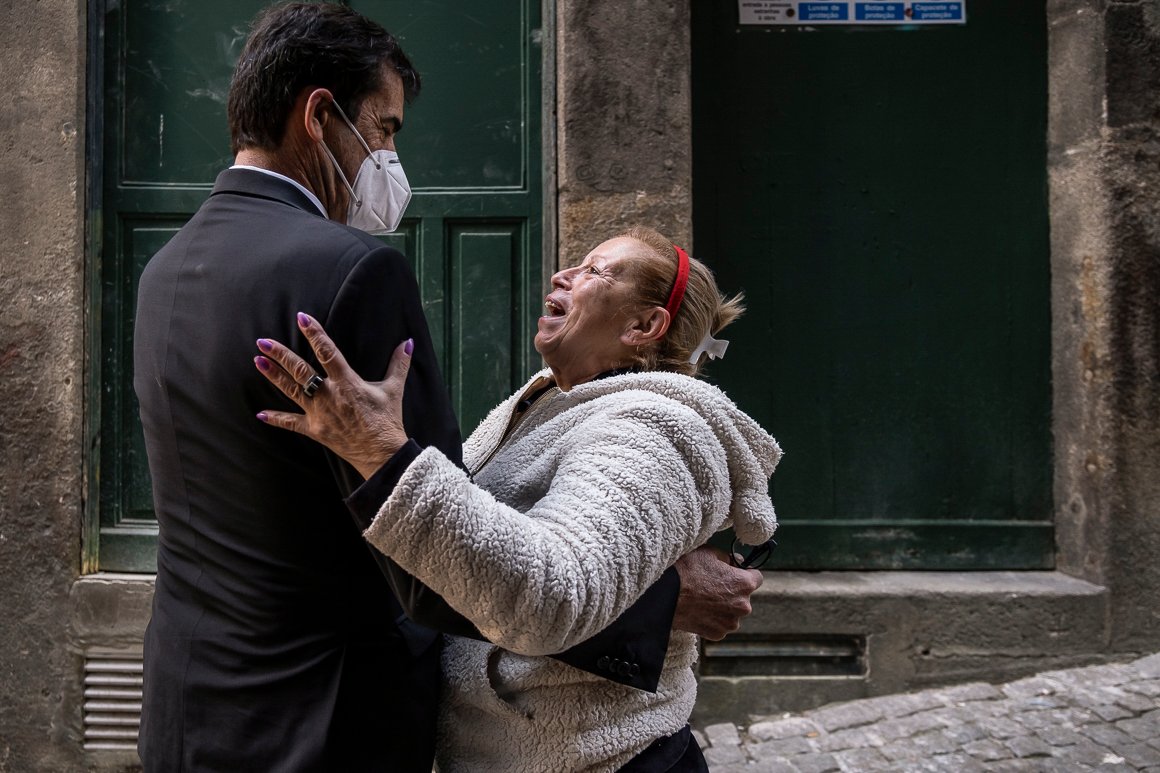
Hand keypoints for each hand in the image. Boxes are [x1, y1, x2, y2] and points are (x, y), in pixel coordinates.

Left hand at [254, 312, 411, 478]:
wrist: (382, 454)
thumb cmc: (388, 420)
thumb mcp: (394, 389)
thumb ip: (399, 364)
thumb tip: (408, 342)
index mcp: (348, 382)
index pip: (328, 352)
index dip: (314, 334)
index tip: (302, 318)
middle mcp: (329, 395)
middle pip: (300, 370)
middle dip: (281, 354)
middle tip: (263, 341)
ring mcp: (319, 413)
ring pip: (292, 390)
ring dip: (273, 376)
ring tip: (258, 361)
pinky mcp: (315, 430)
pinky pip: (291, 423)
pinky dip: (276, 418)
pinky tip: (260, 414)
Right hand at [672, 545, 763, 639]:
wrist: (665, 595)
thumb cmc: (686, 571)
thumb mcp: (709, 553)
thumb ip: (728, 558)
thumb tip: (736, 562)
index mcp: (744, 584)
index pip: (757, 577)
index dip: (745, 572)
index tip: (735, 572)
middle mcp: (743, 606)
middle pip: (744, 597)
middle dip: (732, 591)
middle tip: (713, 585)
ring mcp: (730, 622)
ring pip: (732, 612)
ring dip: (723, 607)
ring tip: (703, 598)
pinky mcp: (717, 634)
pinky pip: (720, 624)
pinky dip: (713, 618)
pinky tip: (699, 610)